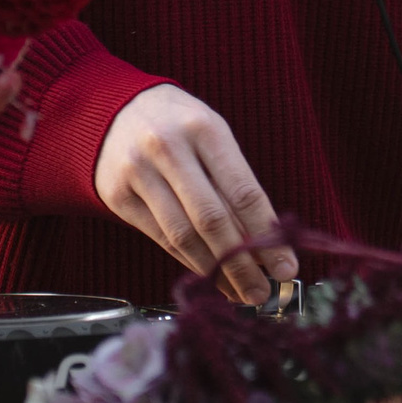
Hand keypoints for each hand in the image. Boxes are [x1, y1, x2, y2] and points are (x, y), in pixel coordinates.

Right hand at [95, 83, 296, 303]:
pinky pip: (159, 238)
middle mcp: (168, 147)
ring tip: (238, 291)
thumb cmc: (178, 124)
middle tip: (262, 291)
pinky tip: (207, 276)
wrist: (116, 110)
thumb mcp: (213, 135)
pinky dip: (187, 261)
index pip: (242, 190)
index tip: (286, 265)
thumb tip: (266, 240)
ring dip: (214, 271)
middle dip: (241, 263)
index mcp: (204, 128)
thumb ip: (235, 182)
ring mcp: (138, 171)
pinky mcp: (116, 195)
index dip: (266, 234)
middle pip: (212, 219)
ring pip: (182, 235)